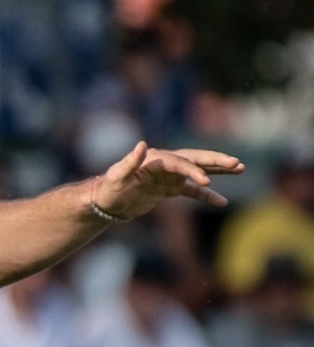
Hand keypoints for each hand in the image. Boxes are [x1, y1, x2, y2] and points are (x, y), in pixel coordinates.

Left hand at [92, 142, 242, 219]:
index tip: (206, 181)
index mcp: (156, 159)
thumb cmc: (109, 189)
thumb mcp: (116, 177)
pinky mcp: (170, 188)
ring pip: (199, 170)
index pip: (179, 162)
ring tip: (241, 168)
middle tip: (237, 163)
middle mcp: (166, 163)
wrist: (106, 202)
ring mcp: (170, 176)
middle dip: (216, 161)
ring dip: (219, 170)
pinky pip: (192, 191)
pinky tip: (222, 202)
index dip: (192, 170)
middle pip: (196, 159)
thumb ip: (129, 162)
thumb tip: (141, 145)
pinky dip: (207, 195)